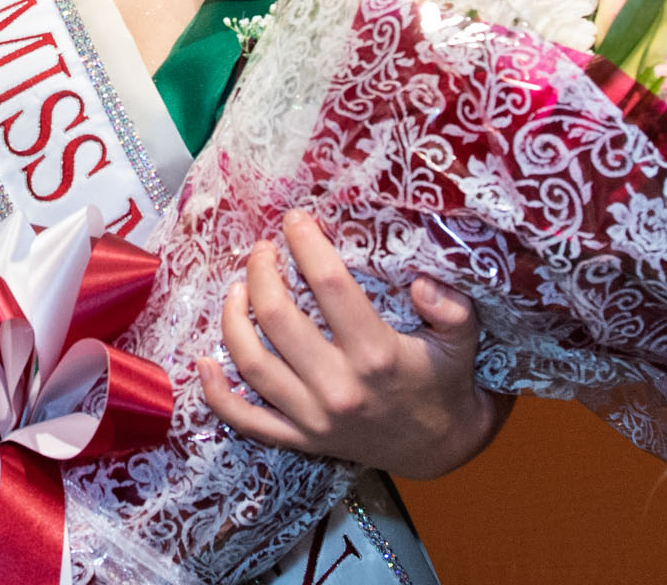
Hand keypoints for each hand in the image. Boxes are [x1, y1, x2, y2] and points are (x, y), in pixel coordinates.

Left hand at [197, 209, 511, 479]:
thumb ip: (452, 308)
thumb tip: (423, 282)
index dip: (306, 244)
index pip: (330, 285)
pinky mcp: (301, 440)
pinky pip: (247, 421)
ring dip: (233, 319)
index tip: (295, 219)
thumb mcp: (463, 340)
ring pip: (252, 365)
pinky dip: (217, 395)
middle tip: (262, 250)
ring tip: (236, 288)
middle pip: (278, 320)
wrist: (440, 447)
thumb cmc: (446, 381)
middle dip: (261, 273)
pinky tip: (204, 362)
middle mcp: (339, 387)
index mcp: (377, 355)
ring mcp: (315, 419)